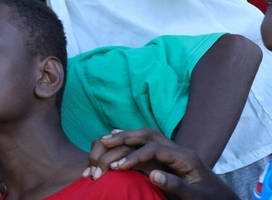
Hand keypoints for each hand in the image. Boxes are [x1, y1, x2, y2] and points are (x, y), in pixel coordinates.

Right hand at [86, 129, 235, 199]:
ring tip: (104, 139)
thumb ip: (176, 185)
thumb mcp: (196, 196)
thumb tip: (152, 174)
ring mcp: (172, 152)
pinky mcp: (168, 158)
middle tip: (103, 141)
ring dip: (125, 136)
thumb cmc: (211, 199)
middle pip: (148, 135)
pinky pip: (146, 145)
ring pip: (146, 136)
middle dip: (125, 136)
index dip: (134, 155)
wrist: (224, 199)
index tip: (117, 166)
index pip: (154, 148)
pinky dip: (130, 142)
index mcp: (185, 158)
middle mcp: (177, 150)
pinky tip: (117, 142)